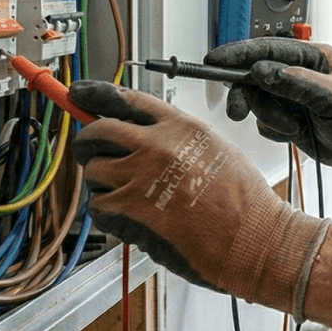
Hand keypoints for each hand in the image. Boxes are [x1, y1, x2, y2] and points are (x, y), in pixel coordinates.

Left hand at [68, 81, 329, 316]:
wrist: (253, 236)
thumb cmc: (244, 201)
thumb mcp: (216, 150)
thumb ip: (178, 140)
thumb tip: (143, 141)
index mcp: (181, 126)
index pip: (127, 99)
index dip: (97, 95)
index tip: (78, 94)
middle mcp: (157, 143)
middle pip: (97, 131)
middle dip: (87, 144)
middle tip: (91, 157)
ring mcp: (141, 174)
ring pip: (93, 171)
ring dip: (101, 186)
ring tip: (125, 198)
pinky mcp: (131, 207)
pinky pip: (97, 206)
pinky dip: (106, 215)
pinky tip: (128, 220)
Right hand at [203, 38, 331, 180]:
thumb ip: (295, 82)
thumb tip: (261, 71)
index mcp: (314, 57)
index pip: (269, 49)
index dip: (239, 54)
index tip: (215, 60)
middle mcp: (300, 74)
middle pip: (256, 75)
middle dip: (247, 94)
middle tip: (237, 110)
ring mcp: (293, 96)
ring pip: (259, 101)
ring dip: (271, 117)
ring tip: (294, 126)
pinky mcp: (290, 118)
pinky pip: (266, 122)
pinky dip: (276, 130)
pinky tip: (298, 133)